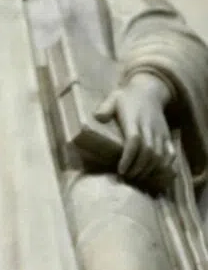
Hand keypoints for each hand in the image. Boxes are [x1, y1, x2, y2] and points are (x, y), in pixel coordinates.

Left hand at [95, 72, 176, 188]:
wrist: (150, 91)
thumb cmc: (126, 98)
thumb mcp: (113, 98)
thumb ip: (105, 108)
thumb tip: (98, 118)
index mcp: (134, 119)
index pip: (134, 141)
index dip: (128, 157)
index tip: (121, 170)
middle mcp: (149, 127)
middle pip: (148, 152)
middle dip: (138, 168)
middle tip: (127, 177)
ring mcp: (160, 132)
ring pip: (160, 155)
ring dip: (149, 169)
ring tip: (137, 178)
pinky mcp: (167, 135)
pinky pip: (170, 153)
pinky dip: (165, 165)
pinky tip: (155, 173)